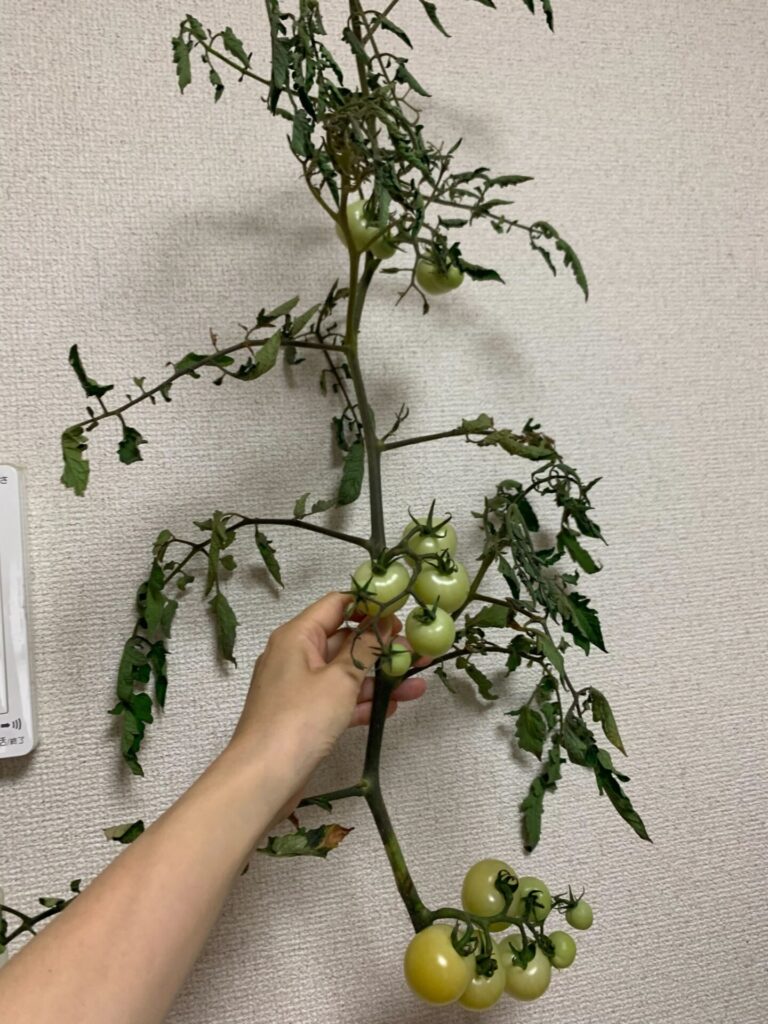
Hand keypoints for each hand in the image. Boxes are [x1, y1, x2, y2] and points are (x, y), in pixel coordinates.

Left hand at [229, 591, 426, 774]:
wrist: (263, 779)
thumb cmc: (300, 719)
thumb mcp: (340, 679)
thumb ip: (365, 648)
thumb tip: (384, 623)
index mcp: (297, 636)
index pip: (337, 605)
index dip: (370, 606)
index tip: (402, 612)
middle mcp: (296, 655)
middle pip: (345, 641)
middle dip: (383, 648)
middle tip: (419, 653)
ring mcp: (300, 688)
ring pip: (346, 674)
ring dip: (380, 679)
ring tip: (418, 686)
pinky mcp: (306, 716)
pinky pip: (339, 700)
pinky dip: (363, 703)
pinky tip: (393, 708)